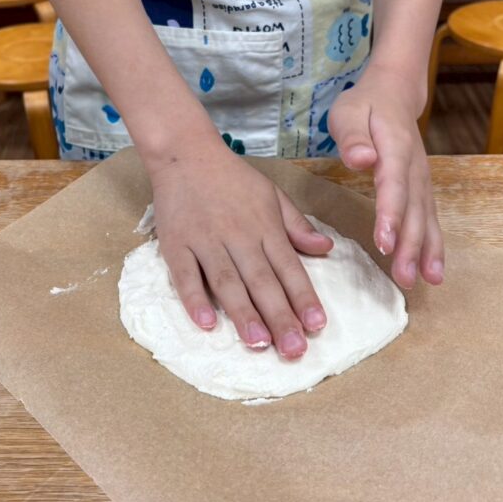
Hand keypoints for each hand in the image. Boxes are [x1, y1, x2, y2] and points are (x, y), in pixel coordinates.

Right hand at [147, 140, 333, 358]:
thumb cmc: (231, 177)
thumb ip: (298, 225)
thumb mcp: (272, 194)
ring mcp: (205, 241)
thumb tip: (327, 249)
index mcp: (265, 227)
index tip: (317, 324)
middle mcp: (238, 236)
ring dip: (243, 314)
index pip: (289, 268)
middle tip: (294, 350)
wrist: (184, 151)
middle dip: (280, 317)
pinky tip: (205, 323)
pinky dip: (194, 299)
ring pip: (227, 282)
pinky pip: (186, 275)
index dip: (304, 297)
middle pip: (262, 282)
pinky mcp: (176, 244)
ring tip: (259, 343)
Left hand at [326, 67, 443, 288]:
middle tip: (404, 278)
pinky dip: (432, 245)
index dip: (390, 215)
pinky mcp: (421, 188)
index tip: (384, 243)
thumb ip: (353, 136)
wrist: (395, 93)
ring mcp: (421, 179)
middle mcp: (414, 167)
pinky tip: (431, 270)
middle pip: (414, 209)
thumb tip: (361, 159)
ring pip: (427, 217)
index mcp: (394, 148)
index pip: (393, 185)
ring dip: (427, 251)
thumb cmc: (365, 104)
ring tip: (428, 281)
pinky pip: (429, 218)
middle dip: (410, 245)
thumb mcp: (348, 111)